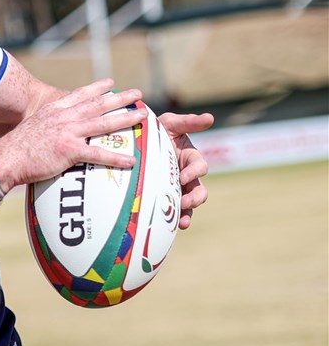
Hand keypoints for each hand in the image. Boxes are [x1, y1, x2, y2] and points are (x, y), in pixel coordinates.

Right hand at [0, 79, 144, 189]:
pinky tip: (131, 160)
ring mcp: (67, 133)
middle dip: (120, 98)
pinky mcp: (69, 150)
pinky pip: (98, 154)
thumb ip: (44, 129)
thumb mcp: (30, 129)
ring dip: (126, 118)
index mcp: (53, 111)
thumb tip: (50, 137)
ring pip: (104, 123)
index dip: (96, 88)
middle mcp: (63, 117)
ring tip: (144, 115)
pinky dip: (116, 158)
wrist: (5, 159)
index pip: (79, 95)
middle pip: (98, 104)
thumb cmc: (14, 150)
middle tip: (138, 94)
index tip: (110, 83)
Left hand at [158, 111, 214, 229]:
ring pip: (189, 204)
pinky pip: (173, 211)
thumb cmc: (155, 130)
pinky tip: (170, 228)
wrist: (134, 142)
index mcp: (191, 158)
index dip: (194, 172)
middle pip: (199, 190)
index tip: (183, 176)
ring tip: (183, 222)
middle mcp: (186, 175)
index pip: (199, 166)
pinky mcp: (164, 197)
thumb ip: (188, 122)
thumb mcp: (170, 123)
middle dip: (195, 198)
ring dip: (188, 213)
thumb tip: (211, 118)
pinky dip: (174, 220)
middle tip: (186, 202)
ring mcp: (176, 187)